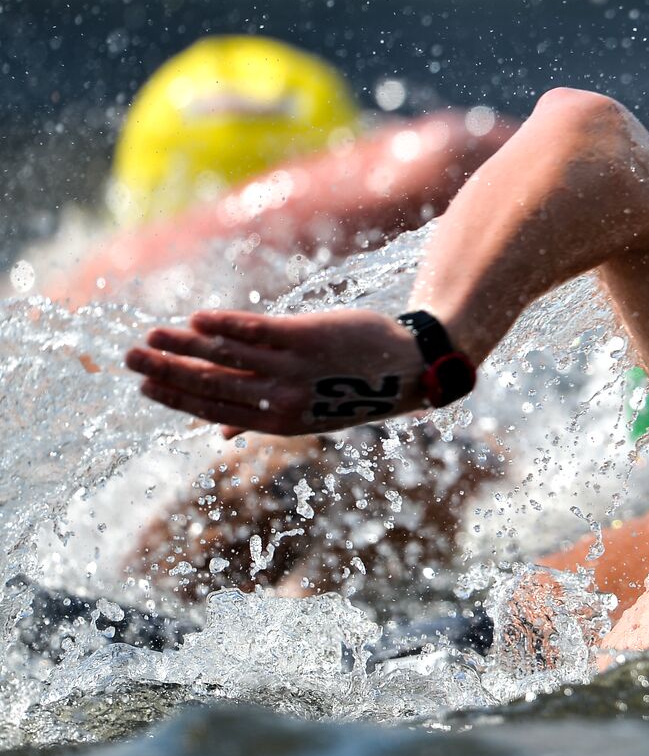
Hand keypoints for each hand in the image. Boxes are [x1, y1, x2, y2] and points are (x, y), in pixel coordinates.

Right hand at [126, 308, 428, 436]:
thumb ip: (264, 419)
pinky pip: (260, 331)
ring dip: (187, 345)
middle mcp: (284, 399)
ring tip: (153, 335)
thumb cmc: (357, 388)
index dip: (179, 399)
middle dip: (169, 371)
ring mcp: (296, 369)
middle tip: (130, 359)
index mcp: (281, 422)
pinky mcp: (309, 337)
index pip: (218, 411)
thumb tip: (221, 436)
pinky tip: (198, 318)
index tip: (145, 387)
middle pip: (215, 384)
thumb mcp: (314, 414)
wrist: (410, 368)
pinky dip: (228, 325)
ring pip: (230, 356)